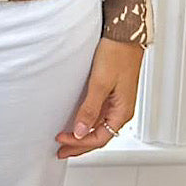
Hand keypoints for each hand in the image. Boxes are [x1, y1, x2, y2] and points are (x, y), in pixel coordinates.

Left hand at [54, 38, 143, 158]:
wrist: (124, 33)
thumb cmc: (117, 53)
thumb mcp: (99, 83)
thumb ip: (89, 109)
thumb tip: (79, 132)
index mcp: (123, 111)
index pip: (99, 138)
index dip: (79, 143)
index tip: (61, 141)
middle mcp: (122, 109)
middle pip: (100, 136)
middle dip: (80, 146)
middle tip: (61, 151)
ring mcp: (117, 101)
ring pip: (99, 127)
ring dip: (83, 135)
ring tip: (67, 140)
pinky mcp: (112, 92)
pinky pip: (100, 115)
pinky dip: (87, 122)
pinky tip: (78, 122)